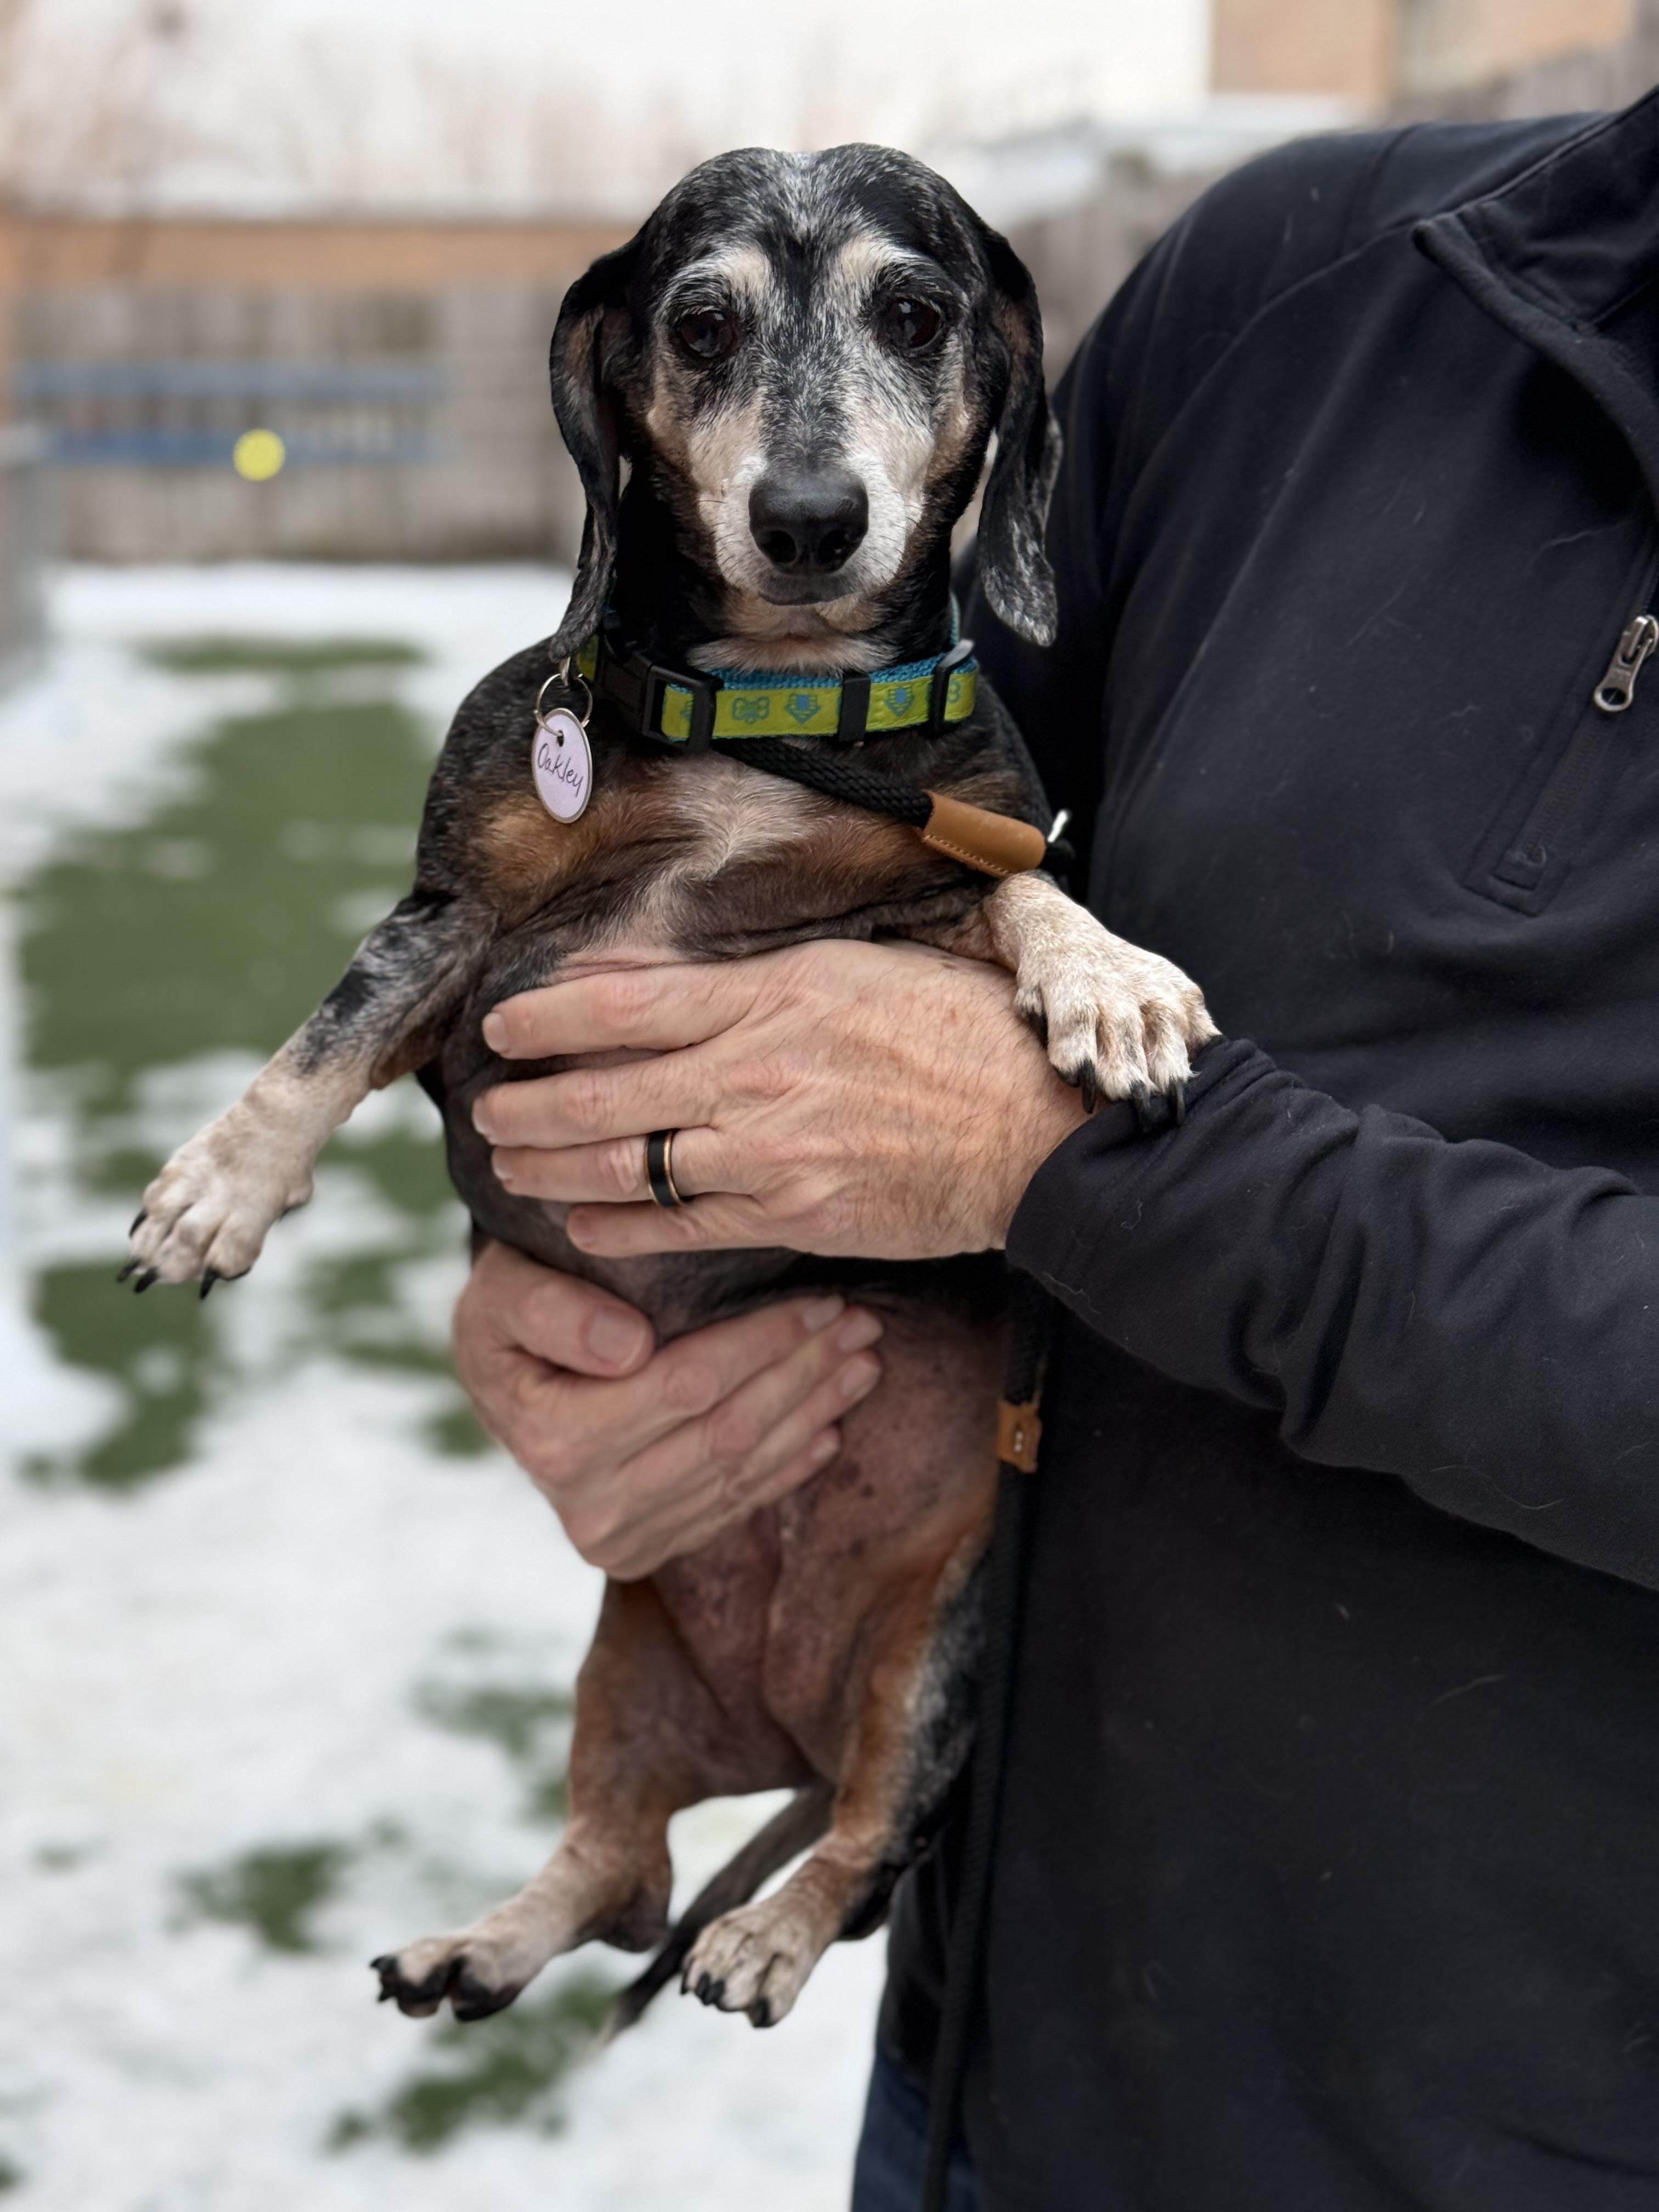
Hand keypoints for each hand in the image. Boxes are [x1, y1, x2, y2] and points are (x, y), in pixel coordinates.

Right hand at [452, 1239, 884, 1578]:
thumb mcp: (503, 1293)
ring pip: (740, 1470)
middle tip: (862, 1324)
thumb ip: (553, 1312)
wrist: (497, 1379)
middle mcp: (589, 1504)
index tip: (820, 1300)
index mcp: (554, 1438)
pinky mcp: (642, 1552)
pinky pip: (731, 1508)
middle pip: (726, 1431)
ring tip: (863, 1364)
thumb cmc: (508, 1315)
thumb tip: (628, 1346)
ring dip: (812, 1415)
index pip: (687, 1385)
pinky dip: (786, 1468)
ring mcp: (618, 1538)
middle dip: (804, 1373)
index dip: (762, 1342)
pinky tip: (831, 1429)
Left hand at [471, 939, 1085, 1261]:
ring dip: (553, 1170)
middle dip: (526, 1107)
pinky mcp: (792, 1214)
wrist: (1037, 1128)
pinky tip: (585, 1228)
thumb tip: (670, 980)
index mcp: (774, 994)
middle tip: (483, 1116)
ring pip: (626, 1163)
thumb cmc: (963, 1034)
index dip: (546, 1018)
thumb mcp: (862, 969)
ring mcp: (769, 1149)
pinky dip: (620, 1228)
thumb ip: (763, 979)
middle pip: (602, 1089)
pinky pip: (681, 1224)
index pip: (624, 1002)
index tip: (500, 1029)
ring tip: (511, 1171)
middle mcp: (756, 1070)